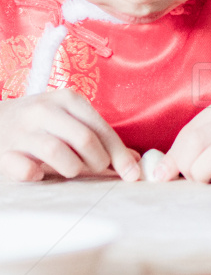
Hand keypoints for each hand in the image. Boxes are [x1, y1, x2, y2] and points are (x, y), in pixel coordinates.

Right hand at [0, 90, 139, 182]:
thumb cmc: (41, 122)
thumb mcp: (70, 120)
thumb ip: (99, 137)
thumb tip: (134, 161)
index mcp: (67, 99)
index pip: (100, 128)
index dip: (119, 153)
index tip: (132, 174)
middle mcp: (45, 110)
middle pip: (84, 139)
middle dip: (98, 161)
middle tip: (97, 169)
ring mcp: (23, 131)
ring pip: (57, 152)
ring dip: (71, 168)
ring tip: (71, 170)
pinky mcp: (5, 152)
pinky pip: (25, 169)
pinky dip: (36, 175)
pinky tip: (39, 174)